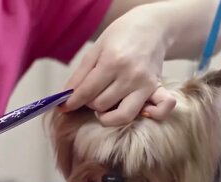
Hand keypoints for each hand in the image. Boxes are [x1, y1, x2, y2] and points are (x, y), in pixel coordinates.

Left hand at [61, 5, 175, 125]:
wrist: (152, 26)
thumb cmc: (121, 35)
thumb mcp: (97, 49)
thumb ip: (80, 74)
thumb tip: (66, 95)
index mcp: (112, 61)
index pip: (87, 91)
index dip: (72, 102)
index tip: (63, 107)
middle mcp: (130, 75)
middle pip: (101, 105)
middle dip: (90, 103)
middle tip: (90, 95)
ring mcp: (145, 84)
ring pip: (121, 116)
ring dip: (108, 114)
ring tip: (103, 105)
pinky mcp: (155, 89)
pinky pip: (156, 112)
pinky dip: (146, 115)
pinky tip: (128, 111)